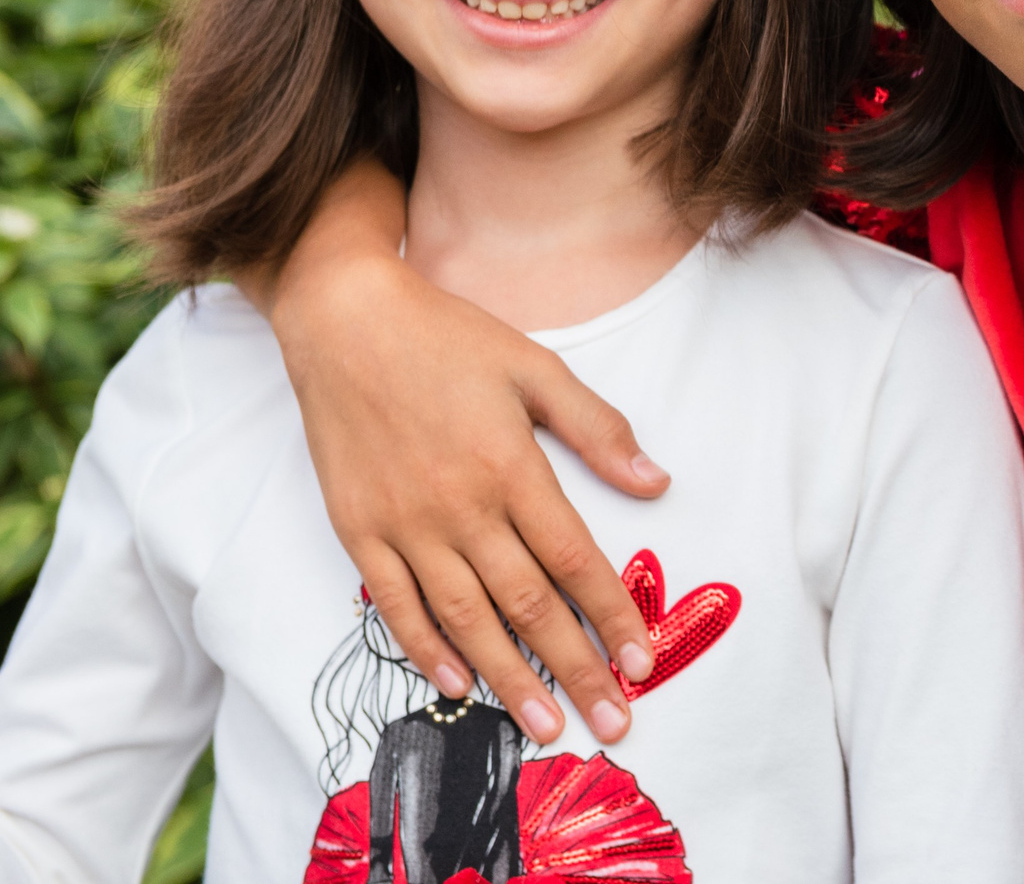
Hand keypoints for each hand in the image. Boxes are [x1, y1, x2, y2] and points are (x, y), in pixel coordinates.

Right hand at [269, 233, 670, 747]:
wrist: (344, 322)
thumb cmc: (448, 340)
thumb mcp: (537, 368)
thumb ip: (598, 428)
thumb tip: (656, 482)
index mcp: (511, 468)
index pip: (574, 561)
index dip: (610, 617)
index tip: (642, 663)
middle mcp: (459, 507)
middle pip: (527, 606)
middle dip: (574, 670)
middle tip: (611, 723)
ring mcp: (404, 524)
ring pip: (465, 619)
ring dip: (509, 679)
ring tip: (546, 724)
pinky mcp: (357, 530)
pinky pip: (395, 606)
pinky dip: (427, 650)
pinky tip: (458, 685)